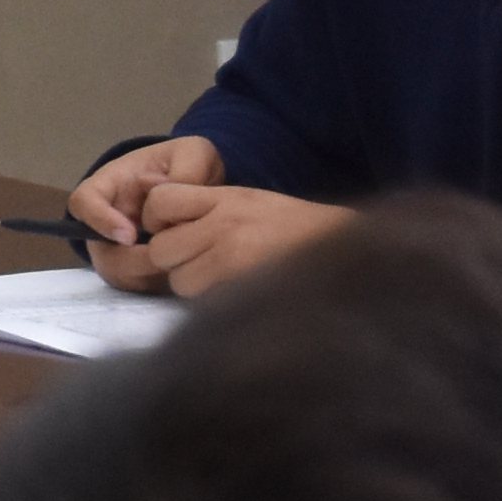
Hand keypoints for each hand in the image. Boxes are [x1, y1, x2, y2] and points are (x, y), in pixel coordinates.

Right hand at [69, 136, 224, 295]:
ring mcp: (120, 248)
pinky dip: (160, 282)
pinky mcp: (138, 269)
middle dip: (132, 260)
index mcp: (110, 185)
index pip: (84, 202)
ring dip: (148, 274)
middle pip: (100, 252)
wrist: (200, 185)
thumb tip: (172, 198)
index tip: (130, 234)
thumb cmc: (186, 164)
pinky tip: (186, 268)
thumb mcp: (194, 152)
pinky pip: (139, 286)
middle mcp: (107, 220)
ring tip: (181, 262)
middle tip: (166, 257)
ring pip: (119, 274)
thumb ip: (188, 169)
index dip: (99, 221)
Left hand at [113, 175, 347, 298]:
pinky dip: (212, 303)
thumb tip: (160, 218)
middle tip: (198, 261)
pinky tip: (234, 294)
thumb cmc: (293, 227)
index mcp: (225, 198)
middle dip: (173, 260)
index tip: (173, 228)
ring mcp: (232, 258)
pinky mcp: (242, 288)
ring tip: (221, 280)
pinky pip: (204, 302)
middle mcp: (223, 225)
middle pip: (162, 249)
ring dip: (193, 285)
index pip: (160, 201)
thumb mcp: (250, 201)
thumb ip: (207, 208)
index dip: (157, 219)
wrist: (344, 249)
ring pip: (179, 281)